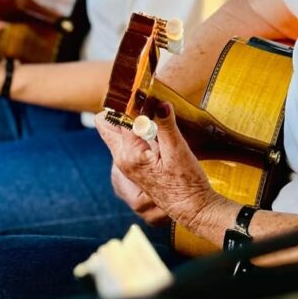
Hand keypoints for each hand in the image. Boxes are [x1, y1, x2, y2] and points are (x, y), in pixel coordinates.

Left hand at [94, 105, 220, 235]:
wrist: (190, 207)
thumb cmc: (186, 183)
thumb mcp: (178, 151)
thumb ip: (166, 125)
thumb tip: (160, 103)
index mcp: (129, 153)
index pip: (119, 117)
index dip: (130, 102)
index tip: (142, 90)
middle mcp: (122, 158)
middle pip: (107, 124)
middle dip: (121, 109)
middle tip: (142, 99)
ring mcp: (125, 163)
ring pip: (116, 131)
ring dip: (130, 120)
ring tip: (152, 110)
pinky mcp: (133, 165)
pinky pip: (126, 140)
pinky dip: (135, 130)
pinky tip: (154, 127)